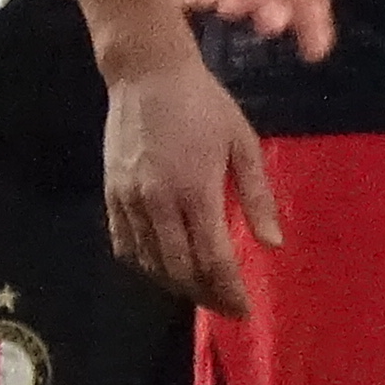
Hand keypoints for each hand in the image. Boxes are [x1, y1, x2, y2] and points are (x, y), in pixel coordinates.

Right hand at [104, 53, 277, 318]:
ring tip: (198, 290)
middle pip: (180, 270)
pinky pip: (124, 244)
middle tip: (225, 304)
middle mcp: (159, 202)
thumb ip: (257, 195)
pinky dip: (144, 265)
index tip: (244, 310)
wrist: (146, 74)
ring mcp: (130, 199)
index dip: (229, 290)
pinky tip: (162, 267)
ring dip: (175, 284)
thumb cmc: (204, 104)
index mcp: (197, 190)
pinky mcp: (112, 193)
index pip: (214, 259)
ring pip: (150, 263)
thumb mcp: (243, 143)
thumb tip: (272, 243)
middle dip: (205, 295)